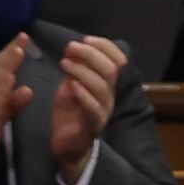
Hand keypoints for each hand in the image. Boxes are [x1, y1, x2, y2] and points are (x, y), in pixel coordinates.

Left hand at [48, 31, 123, 172]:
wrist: (67, 146)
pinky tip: (71, 84)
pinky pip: (93, 108)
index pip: (119, 60)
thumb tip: (73, 49)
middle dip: (91, 54)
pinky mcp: (93, 126)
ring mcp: (104, 111)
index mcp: (107, 84)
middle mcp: (110, 95)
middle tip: (70, 47)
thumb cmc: (70, 113)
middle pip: (111, 69)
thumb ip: (75, 70)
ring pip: (102, 86)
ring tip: (64, 63)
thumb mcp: (71, 85)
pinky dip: (83, 94)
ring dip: (82, 70)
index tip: (86, 39)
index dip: (105, 46)